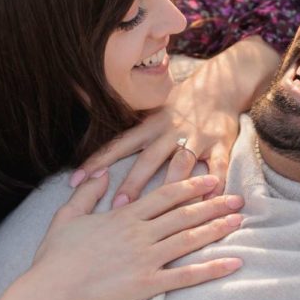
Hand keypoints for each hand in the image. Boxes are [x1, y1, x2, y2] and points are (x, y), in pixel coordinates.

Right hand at [29, 171, 245, 299]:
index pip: (165, 196)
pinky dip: (212, 269)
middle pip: (184, 214)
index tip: (211, 180)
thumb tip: (100, 174)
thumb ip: (87, 194)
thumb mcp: (67, 217)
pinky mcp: (147, 285)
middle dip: (213, 205)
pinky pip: (186, 276)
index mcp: (124, 217)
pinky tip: (232, 264)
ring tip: (238, 222)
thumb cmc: (55, 258)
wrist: (52, 292)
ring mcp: (145, 258)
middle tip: (238, 199)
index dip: (191, 187)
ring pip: (189, 239)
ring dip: (216, 229)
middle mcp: (140, 233)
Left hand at [71, 42, 275, 201]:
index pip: (120, 143)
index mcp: (152, 124)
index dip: (99, 160)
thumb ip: (133, 131)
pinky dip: (214, 184)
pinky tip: (208, 202)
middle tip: (118, 205)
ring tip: (161, 214)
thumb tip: (98, 146)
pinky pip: (218, 167)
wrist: (222, 85)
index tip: (77, 180)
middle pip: (149, 158)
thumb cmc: (183, 103)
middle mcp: (171, 131)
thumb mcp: (154, 110)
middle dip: (133, 182)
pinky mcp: (220, 144)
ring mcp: (197, 138)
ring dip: (170, 188)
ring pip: (181, 165)